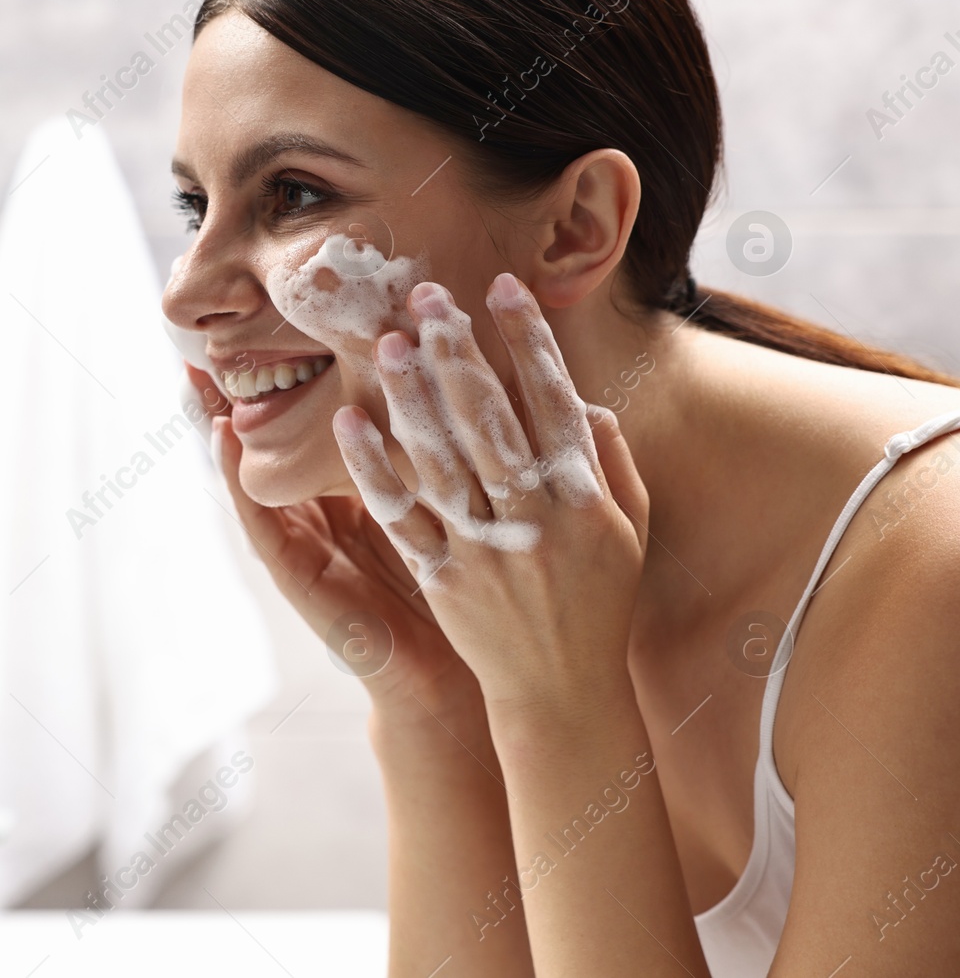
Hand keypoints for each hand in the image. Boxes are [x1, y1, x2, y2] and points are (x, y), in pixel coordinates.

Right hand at [192, 363, 486, 725]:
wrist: (457, 679)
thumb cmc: (471, 594)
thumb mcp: (461, 504)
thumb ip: (457, 451)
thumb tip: (484, 377)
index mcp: (362, 492)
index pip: (324, 422)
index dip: (302, 375)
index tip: (288, 315)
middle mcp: (327, 513)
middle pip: (276, 443)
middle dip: (244, 392)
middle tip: (214, 333)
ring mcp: (308, 544)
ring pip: (256, 475)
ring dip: (226, 424)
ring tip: (198, 373)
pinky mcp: (300, 578)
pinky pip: (262, 523)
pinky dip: (238, 480)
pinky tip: (224, 438)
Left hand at [331, 274, 649, 718]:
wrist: (561, 690)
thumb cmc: (597, 603)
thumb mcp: (628, 530)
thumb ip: (609, 462)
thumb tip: (584, 400)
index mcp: (584, 498)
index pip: (553, 401)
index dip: (528, 341)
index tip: (503, 288)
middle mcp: (535, 519)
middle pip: (490, 420)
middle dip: (459, 351)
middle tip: (427, 295)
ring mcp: (484, 549)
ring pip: (442, 459)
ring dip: (412, 396)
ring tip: (387, 342)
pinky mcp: (441, 577)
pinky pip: (401, 515)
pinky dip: (374, 467)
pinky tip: (350, 422)